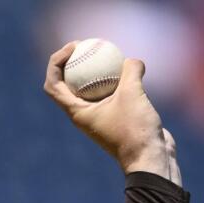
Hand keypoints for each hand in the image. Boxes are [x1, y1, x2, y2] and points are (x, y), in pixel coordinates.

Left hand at [43, 42, 180, 183]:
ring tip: (108, 51)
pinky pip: (112, 92)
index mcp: (77, 112)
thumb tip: (130, 59)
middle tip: (87, 43)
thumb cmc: (135, 131)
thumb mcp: (133, 94)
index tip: (73, 47)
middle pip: (68, 83)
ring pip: (92, 87)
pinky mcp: (117, 116)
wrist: (151, 159)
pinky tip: (131, 67)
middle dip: (72, 61)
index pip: (53, 85)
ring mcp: (100, 116)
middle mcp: (84, 114)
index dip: (56, 62)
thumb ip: (130, 71)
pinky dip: (117, 79)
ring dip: (96, 69)